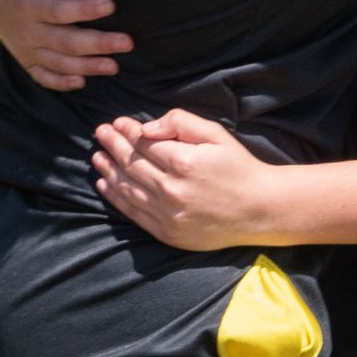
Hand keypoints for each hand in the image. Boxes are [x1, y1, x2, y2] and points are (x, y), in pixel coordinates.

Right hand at [0, 0, 127, 90]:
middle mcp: (27, 29)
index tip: (110, 5)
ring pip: (58, 64)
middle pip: (65, 43)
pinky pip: (42, 76)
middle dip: (97, 44)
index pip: (59, 11)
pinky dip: (60, 82)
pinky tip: (82, 81)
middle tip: (127, 42)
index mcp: (28, 2)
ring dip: (87, 67)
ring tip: (115, 66)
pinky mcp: (25, 57)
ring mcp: (25, 46)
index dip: (84, 10)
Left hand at [91, 110, 275, 249]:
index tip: (116, 122)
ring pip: (127, 188)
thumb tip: (147, 127)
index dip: (126, 131)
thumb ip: (180, 123)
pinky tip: (104, 183)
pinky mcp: (168, 233)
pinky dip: (115, 197)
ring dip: (108, 170)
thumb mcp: (216, 134)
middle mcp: (171, 190)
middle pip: (131, 164)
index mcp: (183, 162)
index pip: (143, 143)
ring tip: (96, 155)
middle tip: (99, 133)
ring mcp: (168, 215)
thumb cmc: (239, 167)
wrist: (260, 210)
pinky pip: (133, 213)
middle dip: (112, 145)